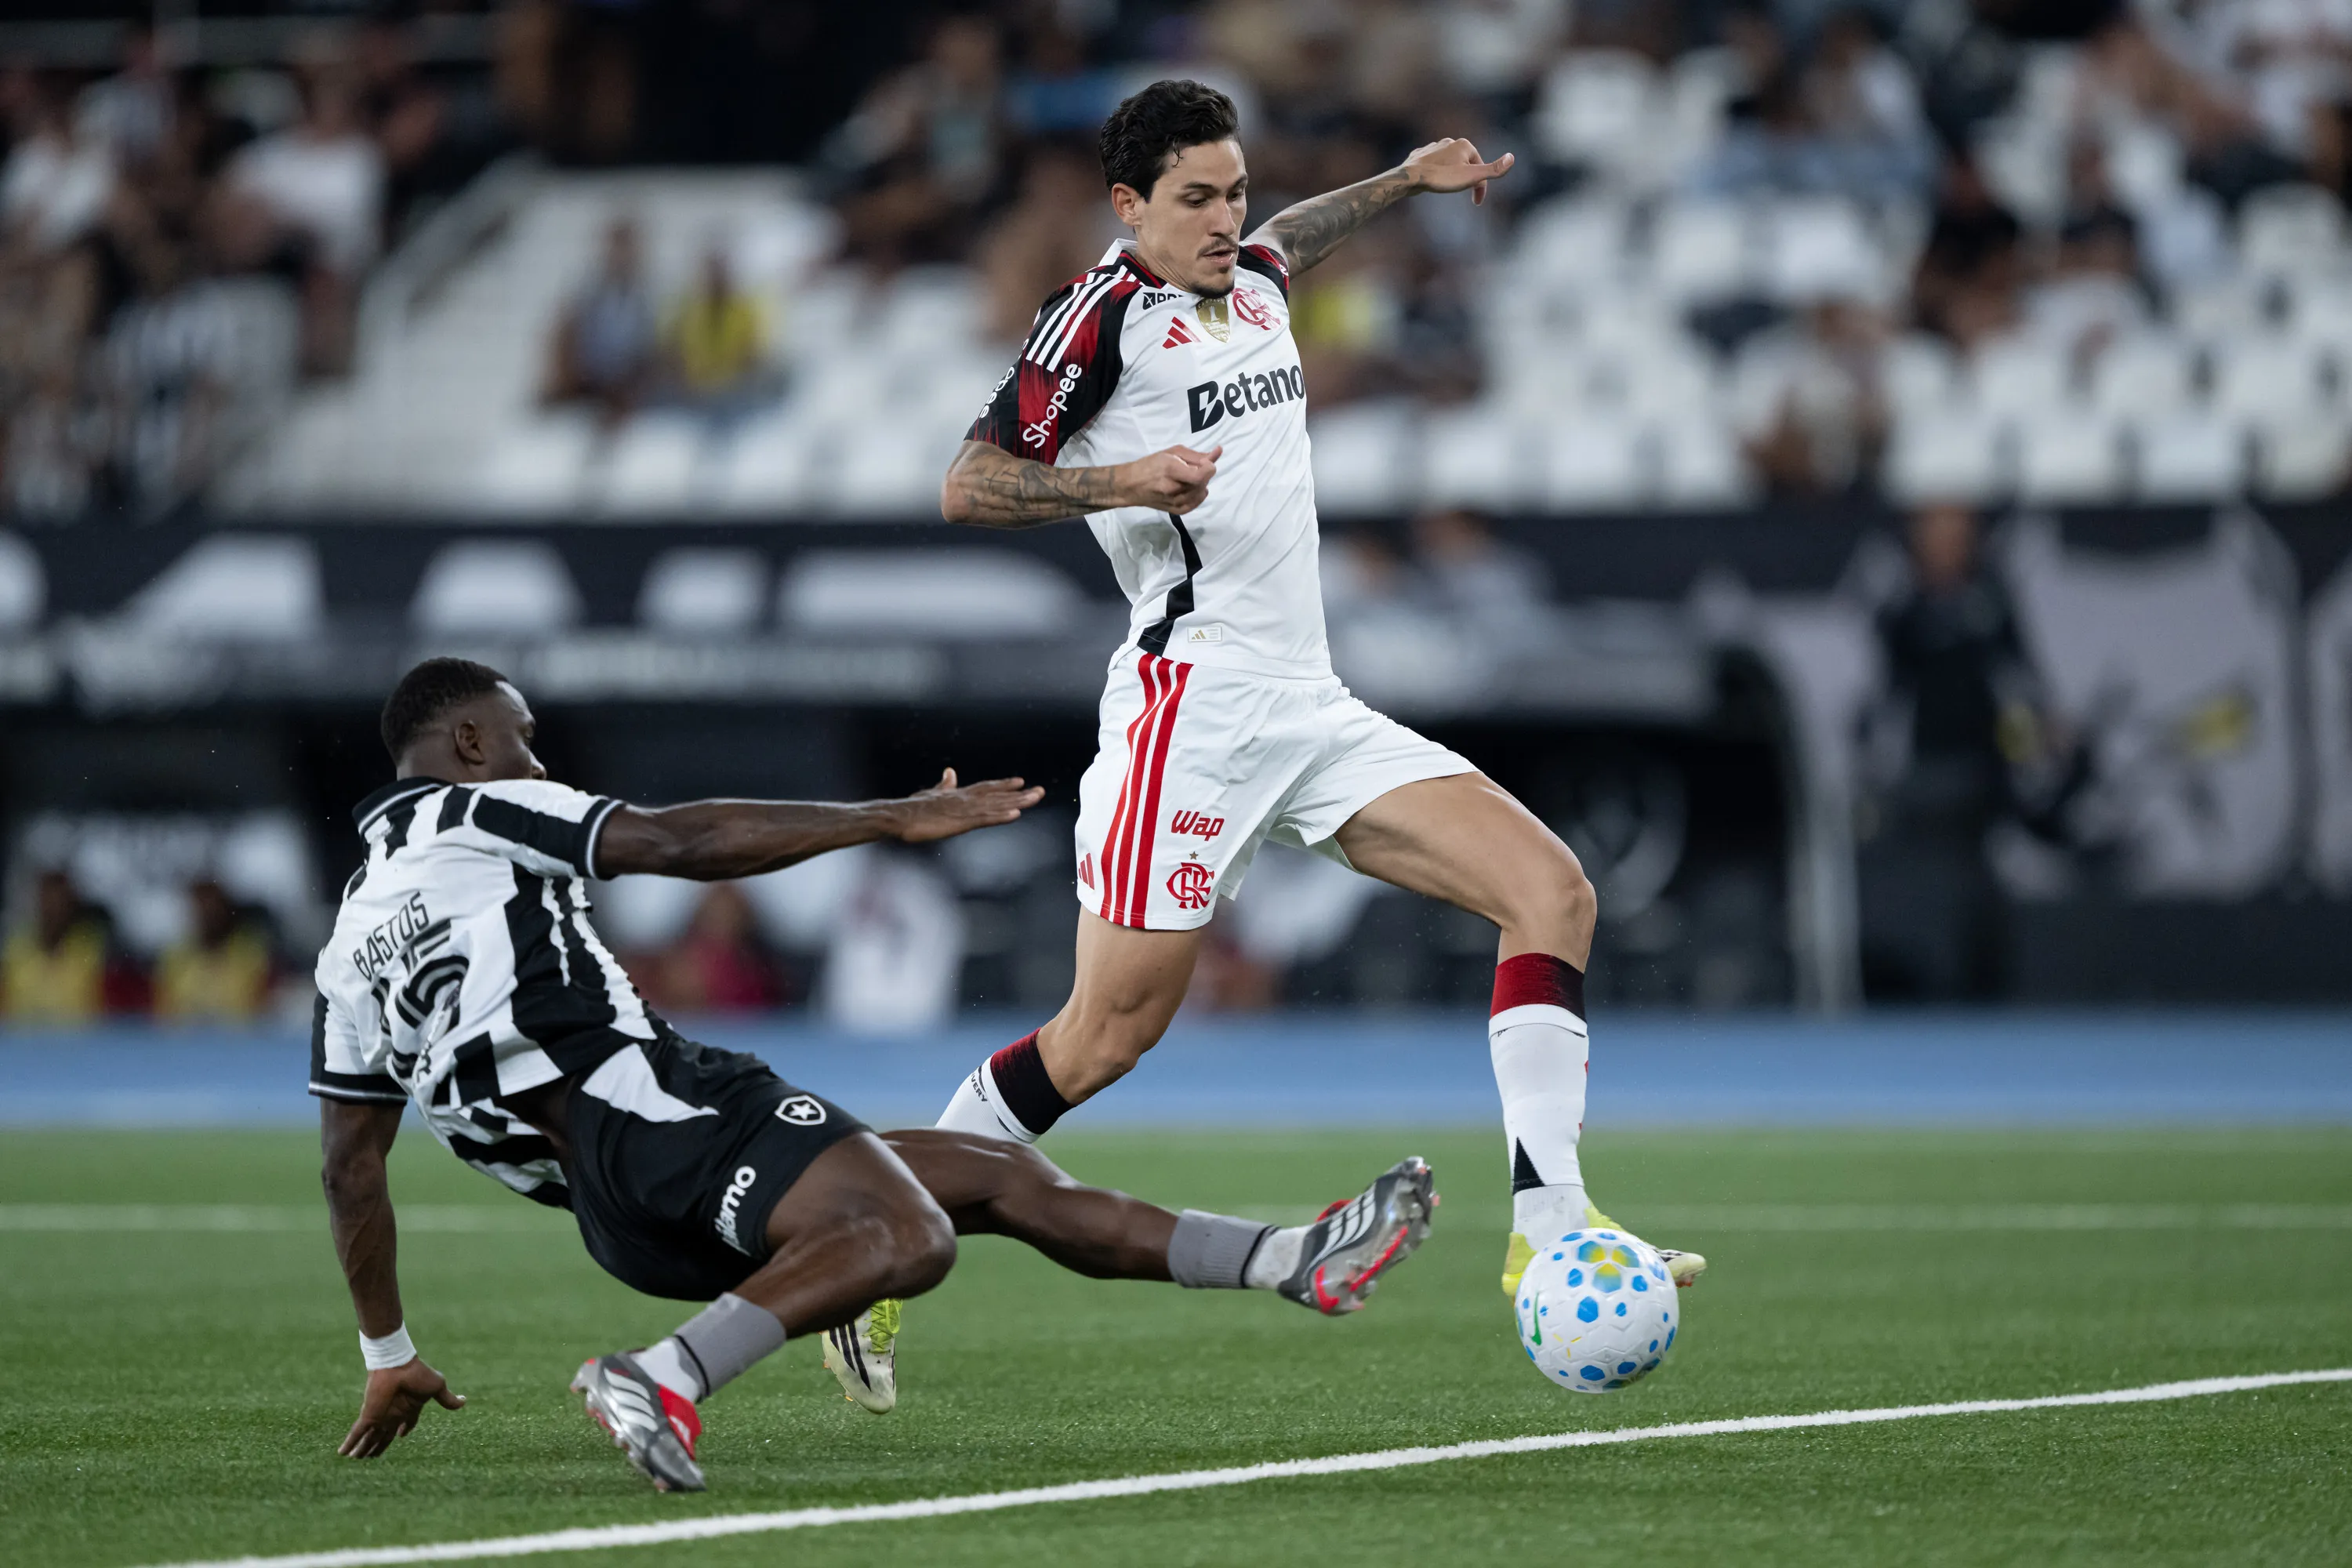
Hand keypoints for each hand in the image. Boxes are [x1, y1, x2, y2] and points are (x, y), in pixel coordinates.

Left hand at [340, 1358, 463, 1457]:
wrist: (398, 1364)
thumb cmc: (418, 1374)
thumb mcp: (436, 1388)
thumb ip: (448, 1399)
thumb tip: (465, 1402)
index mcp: (409, 1408)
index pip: (405, 1423)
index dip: (403, 1430)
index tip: (400, 1436)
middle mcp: (393, 1414)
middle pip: (384, 1435)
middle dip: (378, 1447)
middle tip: (371, 1457)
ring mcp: (379, 1416)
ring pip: (370, 1438)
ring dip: (363, 1450)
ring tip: (356, 1459)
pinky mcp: (368, 1416)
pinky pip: (357, 1433)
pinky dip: (349, 1444)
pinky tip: (342, 1453)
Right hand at [891, 769, 1045, 843]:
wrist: (899, 817)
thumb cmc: (912, 808)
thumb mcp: (931, 794)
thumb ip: (944, 785)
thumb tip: (950, 772)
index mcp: (959, 794)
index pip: (986, 788)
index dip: (1004, 785)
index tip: (1021, 782)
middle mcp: (966, 799)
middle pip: (997, 795)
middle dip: (1020, 794)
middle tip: (1040, 791)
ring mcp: (965, 810)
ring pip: (997, 805)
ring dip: (1018, 802)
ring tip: (1036, 798)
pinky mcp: (960, 822)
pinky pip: (985, 819)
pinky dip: (1001, 817)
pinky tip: (1016, 815)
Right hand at [1116, 445, 1220, 513]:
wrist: (1131, 486)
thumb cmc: (1150, 464)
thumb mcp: (1172, 452)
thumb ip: (1196, 454)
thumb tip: (1218, 452)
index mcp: (1171, 471)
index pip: (1200, 475)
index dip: (1209, 468)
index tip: (1205, 462)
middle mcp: (1173, 489)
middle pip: (1202, 483)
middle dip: (1204, 473)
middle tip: (1194, 467)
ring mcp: (1174, 502)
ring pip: (1200, 493)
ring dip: (1201, 484)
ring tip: (1189, 477)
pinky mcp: (1175, 511)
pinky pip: (1195, 504)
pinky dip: (1198, 495)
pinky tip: (1192, 488)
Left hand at [1403, 138, 1514, 205]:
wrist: (1410, 177)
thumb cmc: (1441, 178)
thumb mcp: (1472, 177)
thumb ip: (1493, 170)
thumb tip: (1512, 158)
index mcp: (1465, 145)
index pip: (1480, 168)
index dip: (1480, 187)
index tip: (1476, 203)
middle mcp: (1450, 141)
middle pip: (1465, 165)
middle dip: (1465, 180)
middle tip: (1460, 194)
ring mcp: (1434, 147)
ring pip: (1448, 164)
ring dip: (1451, 176)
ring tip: (1446, 187)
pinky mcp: (1420, 155)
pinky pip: (1432, 164)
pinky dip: (1436, 172)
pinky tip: (1432, 180)